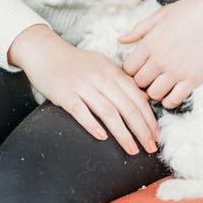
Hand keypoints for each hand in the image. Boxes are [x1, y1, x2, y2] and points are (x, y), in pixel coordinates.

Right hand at [10, 23, 158, 152]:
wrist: (46, 52)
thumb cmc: (77, 63)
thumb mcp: (104, 66)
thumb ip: (122, 82)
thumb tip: (144, 101)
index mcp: (113, 72)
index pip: (137, 98)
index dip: (149, 119)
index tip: (156, 136)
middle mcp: (101, 78)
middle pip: (127, 107)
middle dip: (141, 130)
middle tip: (151, 148)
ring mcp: (82, 85)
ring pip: (108, 112)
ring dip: (122, 133)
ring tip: (132, 150)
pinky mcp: (64, 93)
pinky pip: (80, 110)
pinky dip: (92, 124)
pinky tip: (101, 137)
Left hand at [119, 0, 202, 109]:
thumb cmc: (192, 12)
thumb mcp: (162, 14)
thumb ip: (140, 29)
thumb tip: (120, 40)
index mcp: (151, 42)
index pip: (128, 68)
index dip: (130, 70)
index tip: (138, 68)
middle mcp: (161, 59)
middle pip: (139, 83)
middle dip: (141, 81)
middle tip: (148, 77)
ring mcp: (177, 71)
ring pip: (153, 94)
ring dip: (154, 91)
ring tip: (160, 84)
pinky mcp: (193, 79)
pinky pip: (173, 100)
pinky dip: (169, 100)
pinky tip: (171, 91)